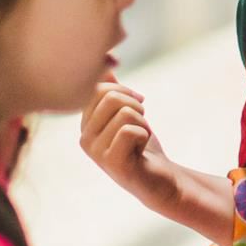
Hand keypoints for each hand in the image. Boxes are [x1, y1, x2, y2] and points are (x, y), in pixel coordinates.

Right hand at [81, 80, 177, 209]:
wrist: (160, 180)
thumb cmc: (143, 147)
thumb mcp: (128, 114)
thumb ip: (114, 92)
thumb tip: (106, 64)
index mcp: (85, 124)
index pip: (100, 88)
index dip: (125, 91)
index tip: (138, 105)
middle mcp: (84, 138)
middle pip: (111, 97)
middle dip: (136, 106)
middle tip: (141, 125)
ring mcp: (96, 153)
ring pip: (125, 112)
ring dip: (143, 123)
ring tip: (141, 140)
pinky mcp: (112, 163)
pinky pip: (131, 130)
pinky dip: (145, 135)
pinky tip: (141, 151)